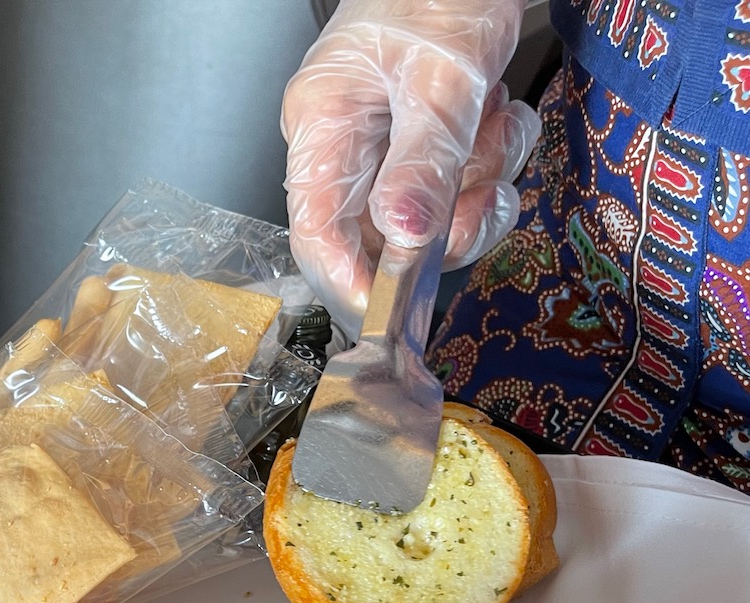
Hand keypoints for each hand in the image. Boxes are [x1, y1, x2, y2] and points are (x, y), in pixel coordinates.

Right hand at [281, 0, 540, 332]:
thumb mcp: (440, 75)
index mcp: (323, 126)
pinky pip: (471, 180)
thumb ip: (423, 161)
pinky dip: (502, 154)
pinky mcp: (436, 136)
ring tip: (496, 122)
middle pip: (387, 233)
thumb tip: (403, 237)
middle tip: (482, 196)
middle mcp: (353, 143)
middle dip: (447, 222)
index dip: (347, 280)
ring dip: (486, 180)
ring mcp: (396, 142)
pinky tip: (501, 110)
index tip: (389, 311)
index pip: (316, 232)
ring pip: (439, 211)